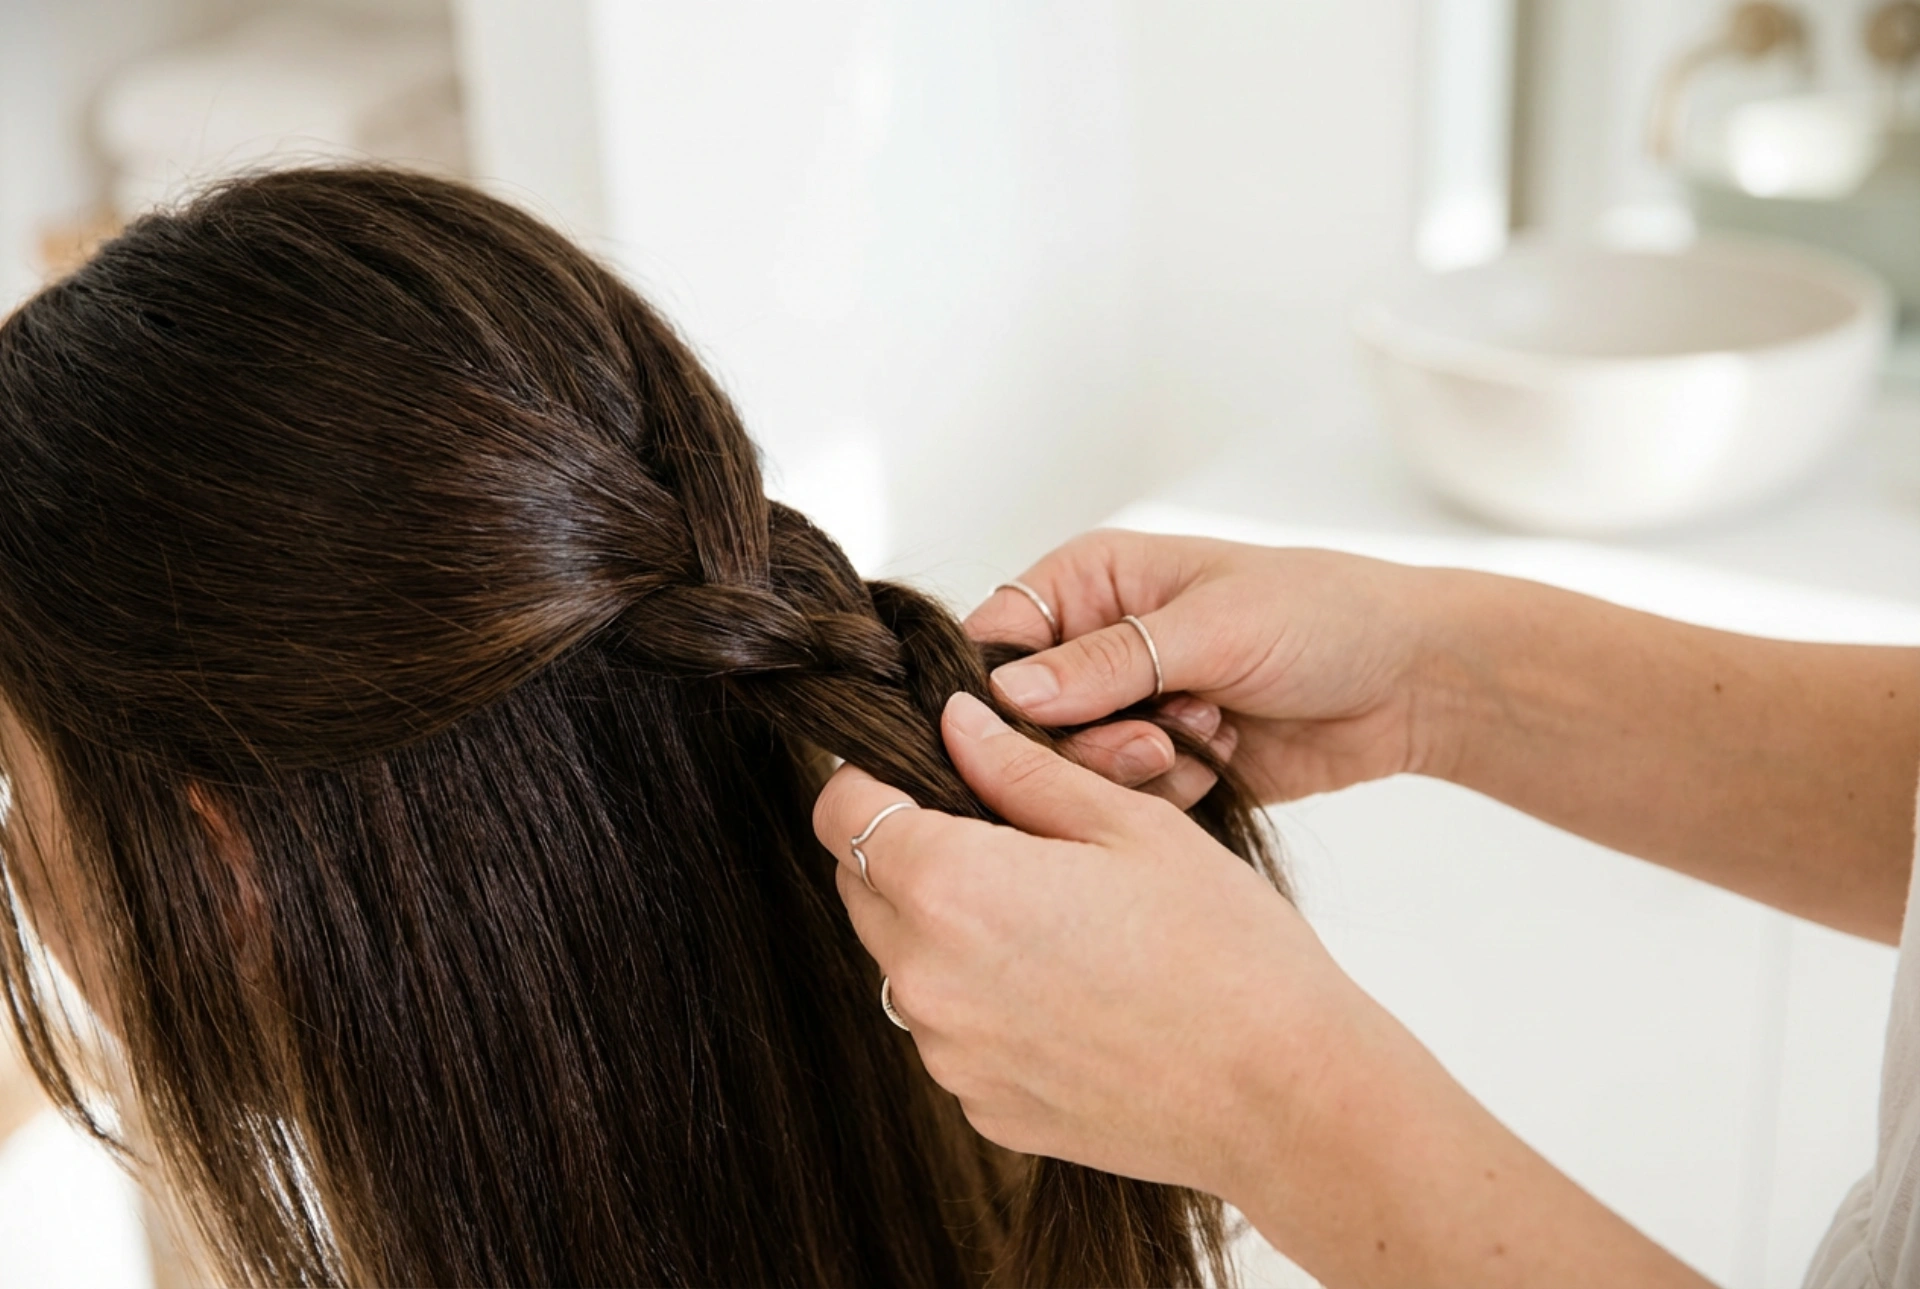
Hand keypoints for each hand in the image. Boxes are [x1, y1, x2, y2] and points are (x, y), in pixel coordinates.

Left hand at [815, 692, 1709, 1287]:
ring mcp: (949, 1054)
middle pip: (862, 886)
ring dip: (947, 928)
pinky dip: (986, 1001)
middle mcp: (925, 979)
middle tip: (1011, 841)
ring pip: (904, 961)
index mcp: (950, 887)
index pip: (840, 809)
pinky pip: (952, 1030)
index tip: (929, 775)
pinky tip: (1073, 991)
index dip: (875, 778)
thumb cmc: (1224, 947)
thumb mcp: (1128, 824)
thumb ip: (1021, 768)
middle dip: (911, 849)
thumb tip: (953, 722)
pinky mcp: (982, 1107)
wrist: (1284, 1094)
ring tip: (1058, 921)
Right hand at [968, 531, 1453, 805]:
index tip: (1039, 729)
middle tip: (1153, 736)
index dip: (1000, 695)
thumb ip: (1106, 664)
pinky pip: (1125, 799)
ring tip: (1208, 732)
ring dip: (1139, 766)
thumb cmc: (1321, 616)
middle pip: (1025, 720)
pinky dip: (1173, 789)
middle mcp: (1094, 644)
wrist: (1410, 681)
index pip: (995, 642)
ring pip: (1074, 769)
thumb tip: (1006, 696)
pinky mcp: (1161, 762)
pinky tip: (1225, 755)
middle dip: (1089, 740)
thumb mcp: (1210, 628)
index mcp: (1089, 583)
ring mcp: (1128, 707)